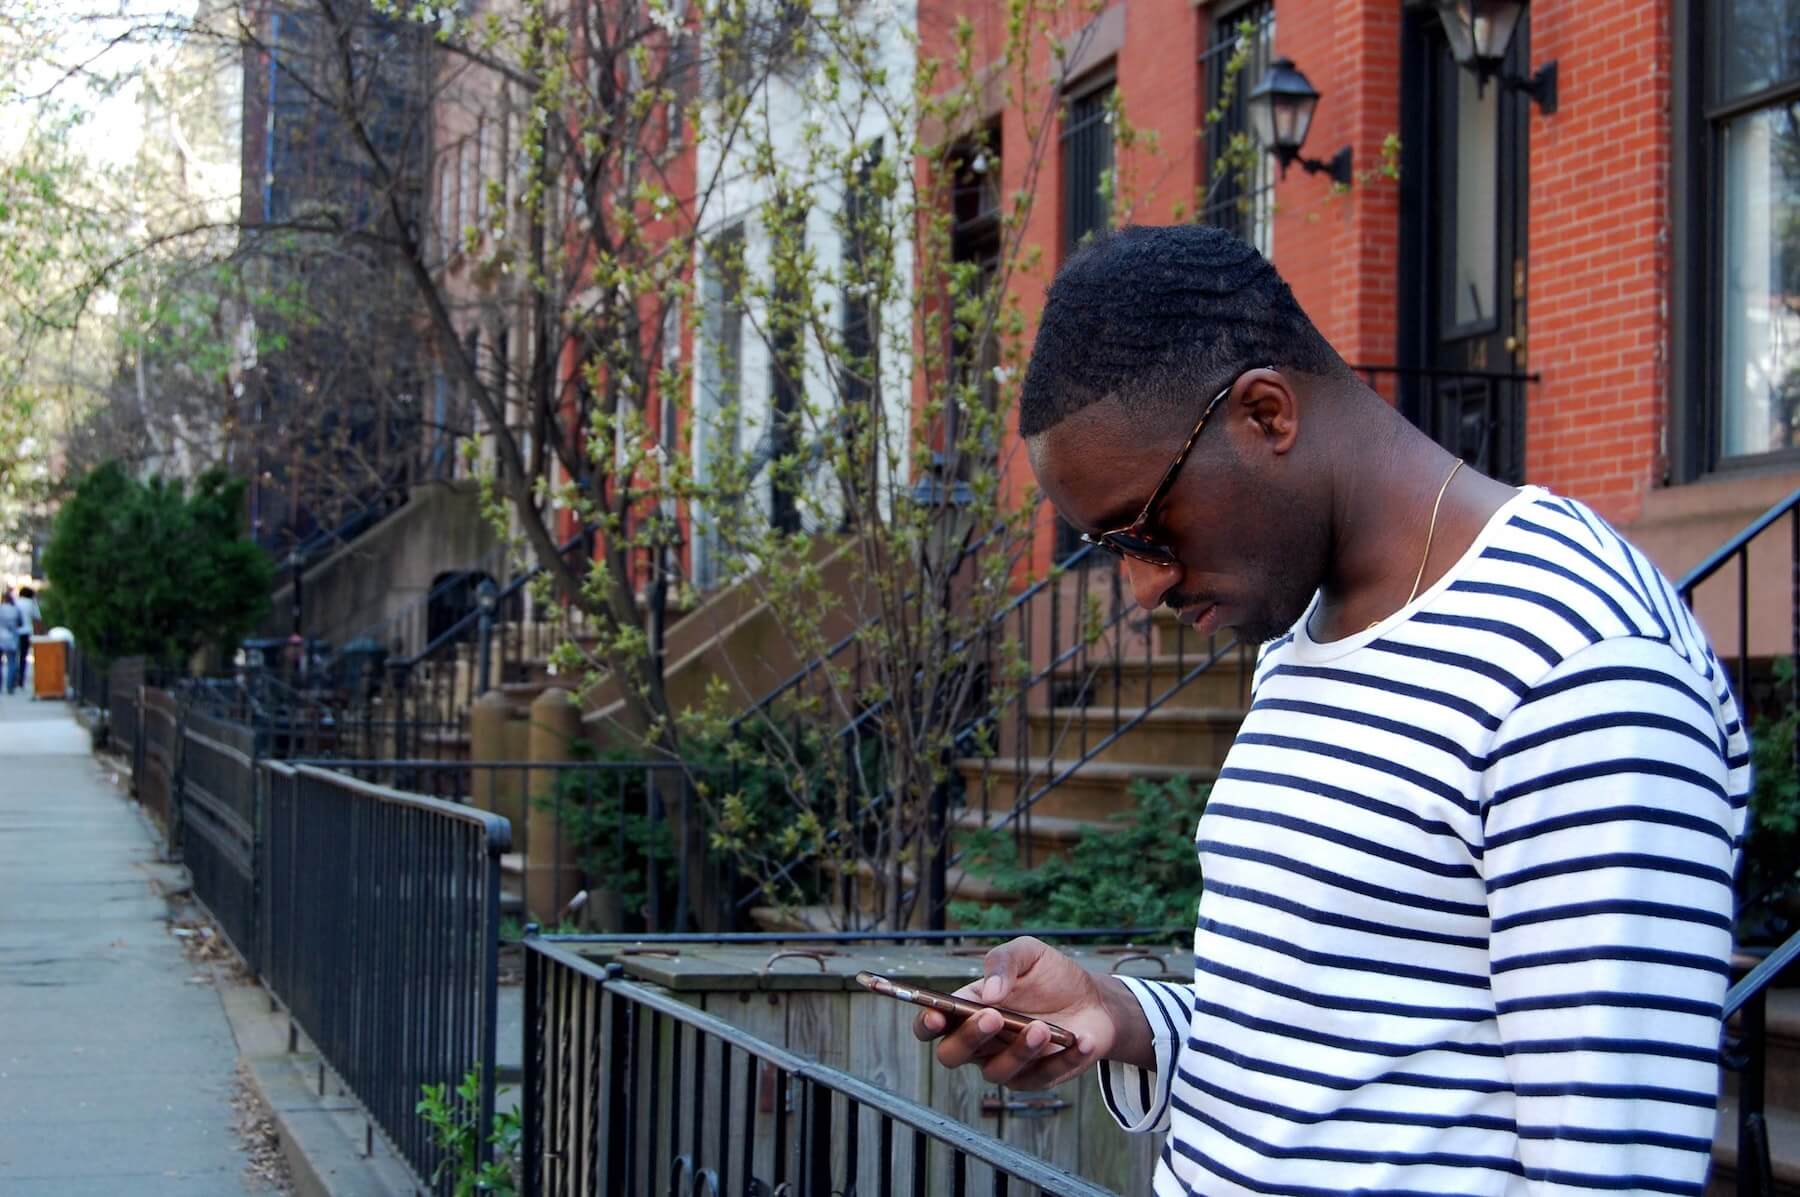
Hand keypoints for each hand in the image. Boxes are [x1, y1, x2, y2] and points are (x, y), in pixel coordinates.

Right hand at [909, 936, 1148, 1089]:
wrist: (1094, 999)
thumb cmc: (1052, 975)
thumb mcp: (1028, 953)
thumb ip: (1003, 961)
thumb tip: (989, 991)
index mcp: (969, 1008)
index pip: (932, 1024)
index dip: (927, 1024)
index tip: (937, 1015)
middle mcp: (981, 1041)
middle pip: (952, 1055)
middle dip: (968, 1038)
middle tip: (992, 1017)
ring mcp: (1007, 1063)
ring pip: (997, 1072)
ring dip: (1018, 1051)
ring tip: (1041, 1028)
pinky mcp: (1037, 1077)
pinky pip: (1042, 1077)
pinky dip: (1062, 1060)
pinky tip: (1079, 1041)